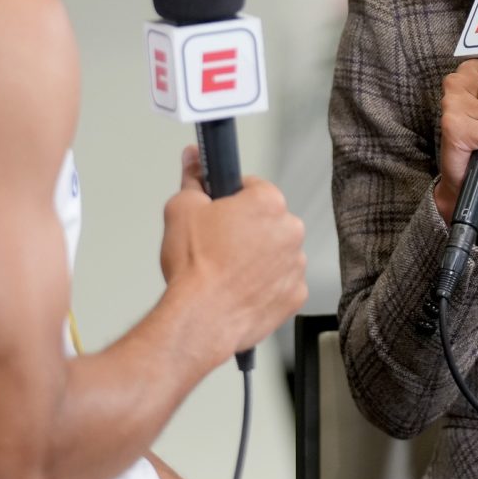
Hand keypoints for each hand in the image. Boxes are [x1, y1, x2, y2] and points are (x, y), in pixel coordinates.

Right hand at [160, 147, 305, 360]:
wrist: (201, 318)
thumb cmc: (194, 268)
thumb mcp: (181, 209)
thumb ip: (192, 179)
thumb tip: (192, 160)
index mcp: (268, 202)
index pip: (252, 187)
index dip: (231, 198)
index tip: (219, 211)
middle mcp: (290, 230)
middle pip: (268, 221)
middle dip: (247, 229)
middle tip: (218, 244)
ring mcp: (296, 264)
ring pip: (276, 252)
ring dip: (258, 258)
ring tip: (227, 271)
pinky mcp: (295, 295)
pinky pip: (281, 283)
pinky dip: (265, 285)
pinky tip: (240, 289)